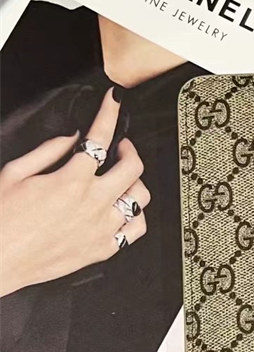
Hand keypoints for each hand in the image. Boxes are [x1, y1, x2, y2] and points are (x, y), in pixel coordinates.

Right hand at [0, 88, 149, 296]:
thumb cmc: (0, 220)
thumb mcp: (15, 174)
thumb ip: (49, 150)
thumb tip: (73, 136)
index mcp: (71, 180)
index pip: (100, 137)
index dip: (109, 113)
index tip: (115, 102)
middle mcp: (93, 203)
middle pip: (133, 167)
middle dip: (129, 150)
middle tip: (121, 147)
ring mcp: (103, 228)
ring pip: (141, 198)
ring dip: (135, 183)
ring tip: (123, 179)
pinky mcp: (103, 249)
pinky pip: (136, 230)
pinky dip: (135, 216)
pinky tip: (125, 210)